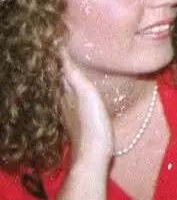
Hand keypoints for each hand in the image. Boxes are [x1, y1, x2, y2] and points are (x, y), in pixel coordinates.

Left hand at [60, 53, 113, 168]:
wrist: (92, 157)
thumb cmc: (92, 126)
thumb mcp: (87, 97)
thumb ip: (75, 77)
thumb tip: (61, 53)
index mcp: (65, 94)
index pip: (61, 70)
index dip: (62, 57)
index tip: (63, 41)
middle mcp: (65, 102)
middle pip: (63, 80)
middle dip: (65, 65)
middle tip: (71, 50)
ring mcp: (71, 113)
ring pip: (68, 90)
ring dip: (71, 78)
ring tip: (78, 65)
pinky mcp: (79, 121)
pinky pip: (75, 99)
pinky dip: (76, 90)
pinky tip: (84, 90)